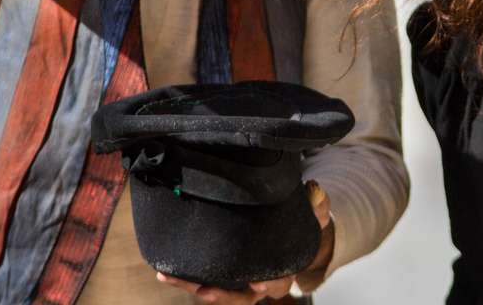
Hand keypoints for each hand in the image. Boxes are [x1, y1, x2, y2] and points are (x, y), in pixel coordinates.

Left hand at [156, 181, 333, 302]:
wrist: (288, 234)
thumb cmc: (298, 226)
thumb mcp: (312, 214)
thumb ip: (317, 203)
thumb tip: (316, 189)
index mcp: (282, 270)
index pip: (277, 282)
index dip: (268, 283)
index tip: (258, 280)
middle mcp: (258, 282)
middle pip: (240, 296)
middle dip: (221, 294)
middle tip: (204, 289)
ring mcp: (238, 280)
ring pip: (216, 290)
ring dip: (192, 286)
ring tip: (170, 278)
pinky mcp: (222, 272)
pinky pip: (203, 278)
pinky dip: (184, 276)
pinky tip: (164, 270)